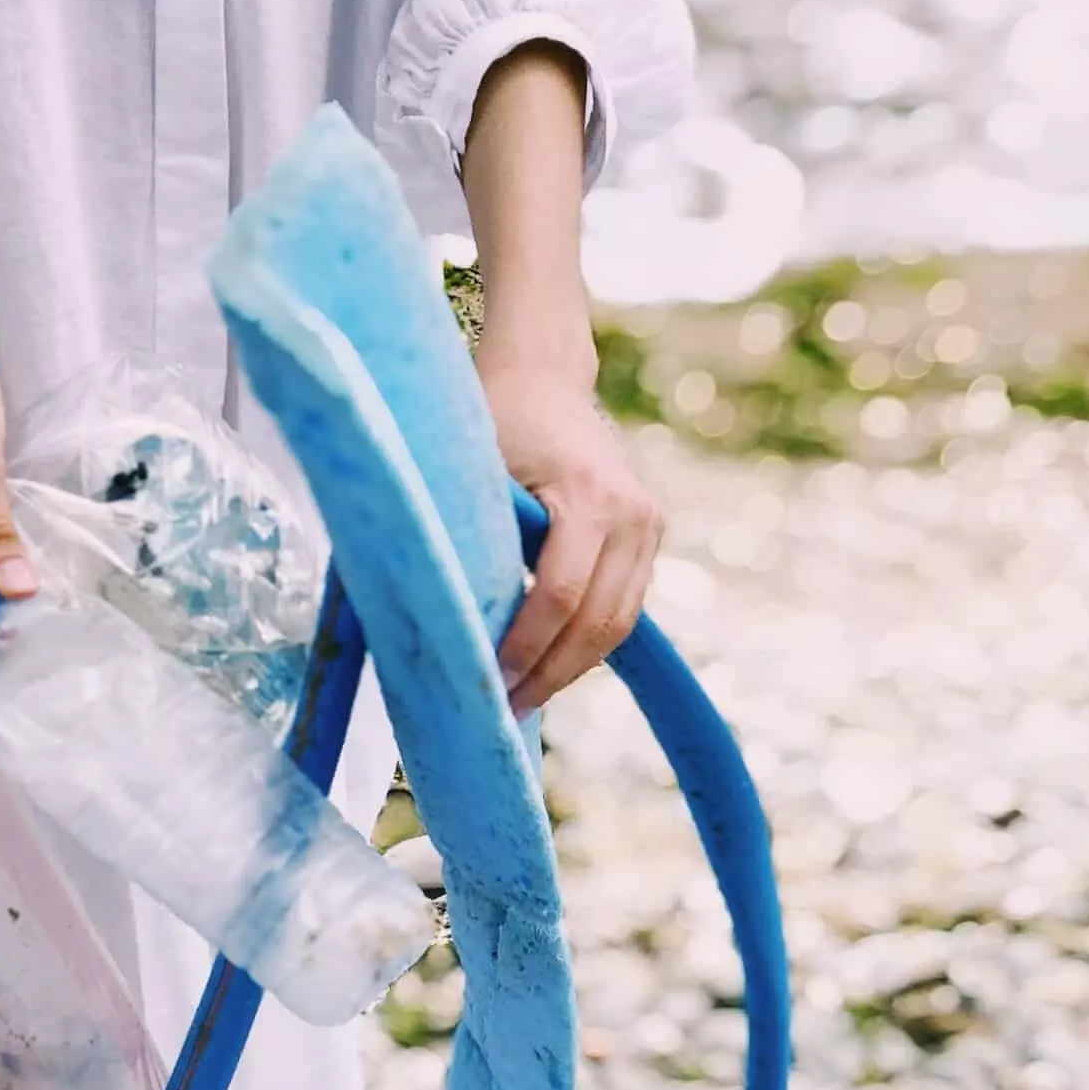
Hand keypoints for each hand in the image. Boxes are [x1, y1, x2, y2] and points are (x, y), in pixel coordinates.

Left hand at [480, 354, 661, 711]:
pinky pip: (621, 608)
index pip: (560, 595)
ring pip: (617, 624)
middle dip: (550, 675)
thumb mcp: (475, 471)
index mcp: (592, 497)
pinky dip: (585, 644)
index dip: (525, 647)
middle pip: (598, 623)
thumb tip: (438, 619)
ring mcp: (649, 526)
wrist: (544, 375)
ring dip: (570, 670)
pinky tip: (544, 668)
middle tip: (503, 714)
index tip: (490, 684)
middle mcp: (634, 514)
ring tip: (521, 702)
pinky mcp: (648, 536)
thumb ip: (470, 538)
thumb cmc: (495, 416)